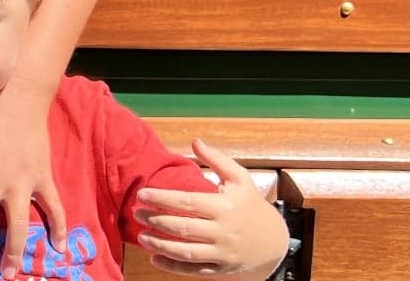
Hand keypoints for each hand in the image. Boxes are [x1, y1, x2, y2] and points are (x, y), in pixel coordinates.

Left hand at [134, 140, 288, 278]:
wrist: (273, 241)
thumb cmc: (250, 204)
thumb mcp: (240, 178)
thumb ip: (217, 159)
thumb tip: (194, 141)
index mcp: (225, 207)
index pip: (188, 202)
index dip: (162, 198)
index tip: (142, 194)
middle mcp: (223, 232)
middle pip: (183, 228)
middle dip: (156, 221)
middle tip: (136, 213)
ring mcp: (222, 253)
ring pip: (186, 252)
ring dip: (160, 245)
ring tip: (141, 237)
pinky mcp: (221, 269)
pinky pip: (194, 270)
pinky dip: (173, 267)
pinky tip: (155, 258)